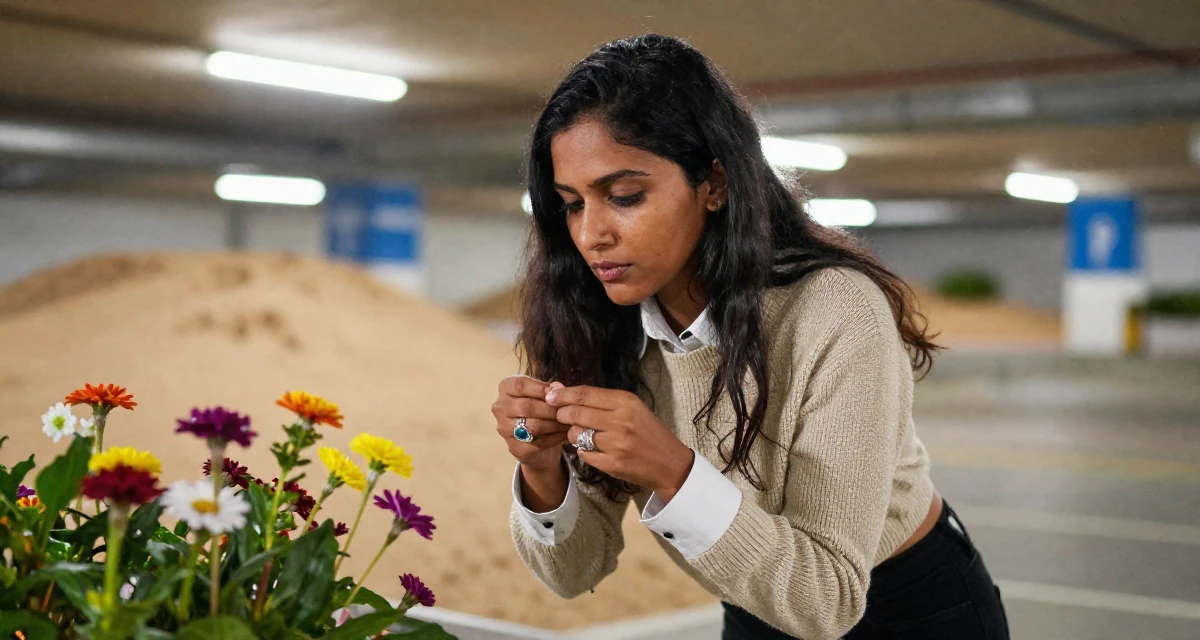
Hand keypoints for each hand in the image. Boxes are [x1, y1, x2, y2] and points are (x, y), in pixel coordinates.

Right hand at [492, 376, 569, 471]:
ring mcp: (504, 429)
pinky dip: (555, 438)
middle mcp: (499, 408)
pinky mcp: (514, 447)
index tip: (556, 392)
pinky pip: (538, 443)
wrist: (535, 439)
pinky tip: (565, 434)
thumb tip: (558, 388)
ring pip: (532, 426)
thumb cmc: (539, 408)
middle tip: (567, 410)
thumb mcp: (543, 394)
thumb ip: (550, 389)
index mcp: (505, 389)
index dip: (540, 388)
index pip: (519, 385)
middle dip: (550, 409)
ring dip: (554, 424)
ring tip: (568, 422)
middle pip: (526, 406)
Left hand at [547, 385, 693, 500]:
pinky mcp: (612, 464)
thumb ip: (598, 400)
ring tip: (583, 434)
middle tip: (560, 415)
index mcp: (626, 402)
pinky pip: (583, 454)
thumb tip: (560, 389)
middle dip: (562, 414)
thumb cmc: (648, 432)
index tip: (550, 396)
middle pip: (576, 413)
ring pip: (576, 435)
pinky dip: (583, 451)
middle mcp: (621, 421)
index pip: (585, 394)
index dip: (563, 395)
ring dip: (573, 434)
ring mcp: (616, 444)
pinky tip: (594, 449)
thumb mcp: (631, 408)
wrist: (669, 463)